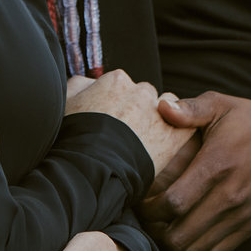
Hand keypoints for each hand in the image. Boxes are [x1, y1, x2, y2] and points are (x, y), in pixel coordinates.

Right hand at [63, 70, 194, 175]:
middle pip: (144, 96)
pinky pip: (186, 126)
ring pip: (167, 107)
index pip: (122, 86)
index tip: (110, 120)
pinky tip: (167, 145)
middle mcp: (140, 91)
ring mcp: (159, 112)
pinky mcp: (174, 135)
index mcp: (116, 80)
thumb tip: (89, 82)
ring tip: (145, 141)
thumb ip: (79, 86)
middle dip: (137, 110)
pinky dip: (179, 133)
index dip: (116, 104)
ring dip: (159, 119)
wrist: (87, 170)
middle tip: (126, 134)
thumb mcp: (64, 103)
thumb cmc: (71, 138)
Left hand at [138, 93, 250, 250]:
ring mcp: (243, 213)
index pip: (173, 203)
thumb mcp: (221, 104)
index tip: (142, 202)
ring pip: (195, 250)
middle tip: (150, 217)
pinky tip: (190, 232)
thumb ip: (190, 109)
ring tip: (167, 226)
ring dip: (175, 242)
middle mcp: (231, 194)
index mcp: (217, 164)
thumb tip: (161, 107)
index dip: (150, 209)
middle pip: (179, 235)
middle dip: (157, 229)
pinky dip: (197, 249)